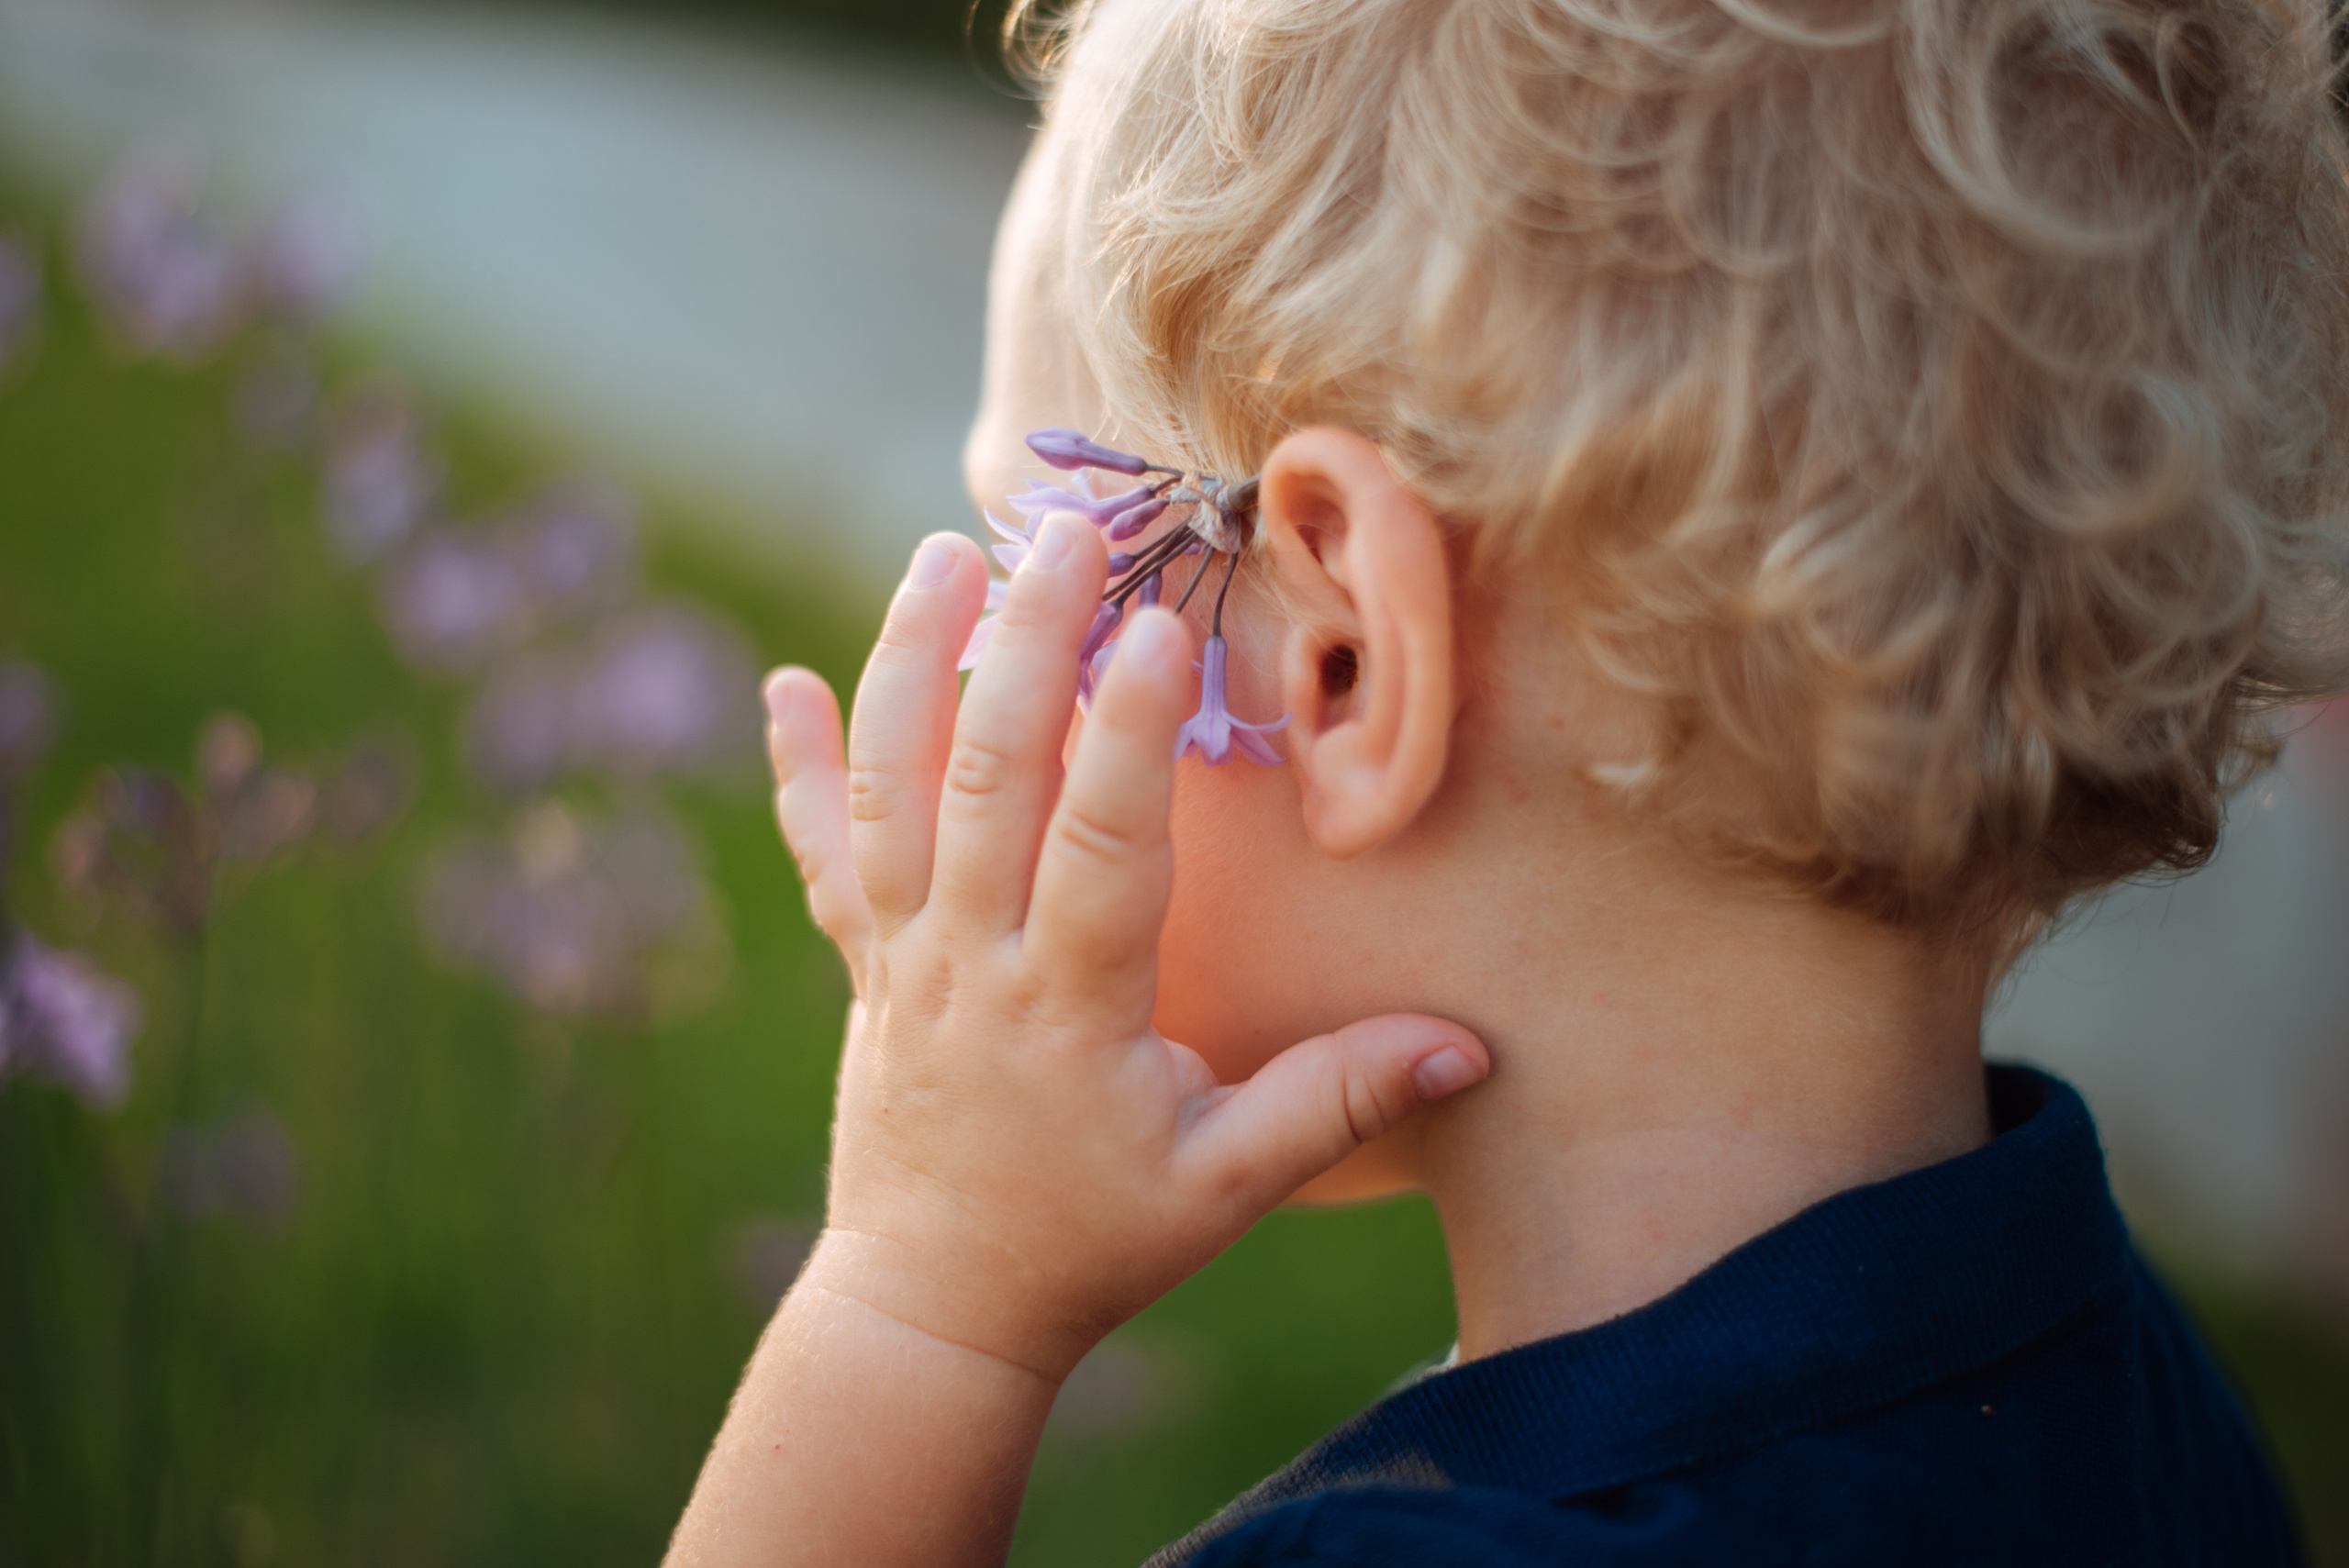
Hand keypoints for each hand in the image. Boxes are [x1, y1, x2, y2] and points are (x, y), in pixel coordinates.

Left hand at [761, 516, 1488, 1379]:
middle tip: (1061, 533)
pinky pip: (820, 855)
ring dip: (907, 667)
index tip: (1162, 628)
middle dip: (1021, 646)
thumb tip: (1466, 1047)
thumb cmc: (1091, 1242)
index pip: (1100, 849)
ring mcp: (901, 958)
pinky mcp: (862, 965)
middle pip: (983, 784)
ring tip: (942, 553)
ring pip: (888, 793)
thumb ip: (1335, 1103)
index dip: (1132, 736)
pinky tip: (783, 682)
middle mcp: (970, 963)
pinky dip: (797, 766)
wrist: (936, 1305)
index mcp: (1068, 1010)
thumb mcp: (1223, 1188)